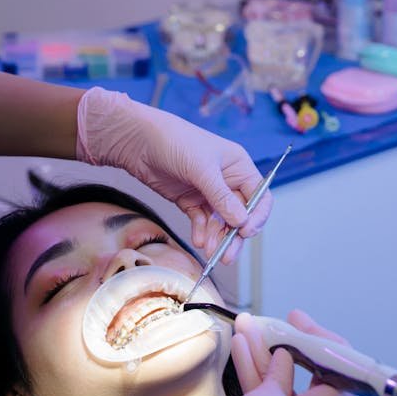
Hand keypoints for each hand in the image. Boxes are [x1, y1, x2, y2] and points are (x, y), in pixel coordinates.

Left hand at [75, 88, 272, 257]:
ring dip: (217, 237)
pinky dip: (201, 232)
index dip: (256, 216)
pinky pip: (201, 221)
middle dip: (235, 235)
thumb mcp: (201, 168)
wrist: (137, 140)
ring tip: (209, 251)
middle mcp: (227, 179)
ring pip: (220, 222)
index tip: (245, 231)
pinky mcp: (189, 200)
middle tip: (227, 255)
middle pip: (240, 214)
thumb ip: (221, 197)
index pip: (259, 196)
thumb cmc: (174, 141)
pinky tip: (198, 240)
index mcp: (238, 166)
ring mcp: (207, 191)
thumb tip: (241, 222)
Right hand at [136, 311, 349, 395]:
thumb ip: (279, 372)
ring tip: (247, 323)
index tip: (304, 324)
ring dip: (264, 352)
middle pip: (310, 373)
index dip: (327, 344)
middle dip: (290, 343)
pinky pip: (267, 394)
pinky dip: (255, 371)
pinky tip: (240, 346)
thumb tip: (286, 357)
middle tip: (281, 320)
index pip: (341, 372)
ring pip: (282, 380)